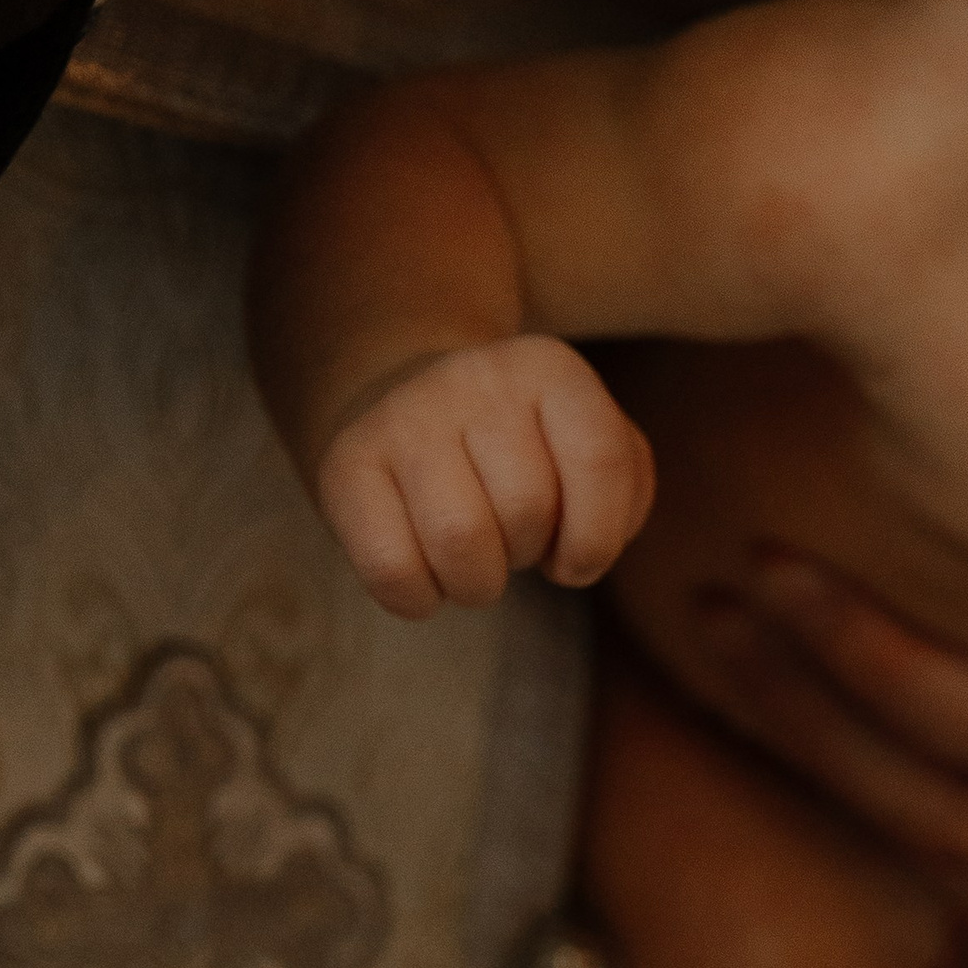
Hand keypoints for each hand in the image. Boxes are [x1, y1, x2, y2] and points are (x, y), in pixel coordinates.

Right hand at [314, 337, 652, 619]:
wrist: (402, 398)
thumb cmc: (519, 445)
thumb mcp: (585, 441)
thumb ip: (622, 484)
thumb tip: (589, 545)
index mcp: (548, 367)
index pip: (601, 459)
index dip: (598, 536)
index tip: (575, 558)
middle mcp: (473, 378)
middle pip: (527, 508)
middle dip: (530, 554)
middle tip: (512, 542)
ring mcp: (402, 416)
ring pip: (461, 543)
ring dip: (478, 584)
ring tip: (475, 562)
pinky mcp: (345, 464)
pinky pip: (393, 570)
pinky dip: (421, 600)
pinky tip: (427, 576)